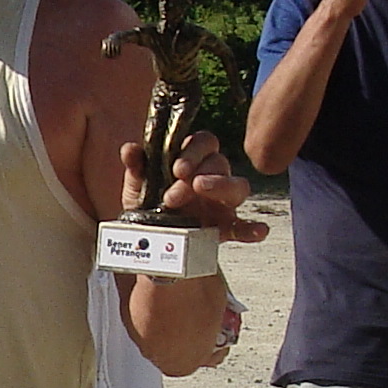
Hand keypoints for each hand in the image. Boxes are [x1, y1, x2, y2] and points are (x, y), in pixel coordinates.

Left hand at [124, 126, 268, 244]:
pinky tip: (258, 231)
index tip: (177, 169)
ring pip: (238, 187)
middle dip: (199, 174)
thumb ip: (136, 168)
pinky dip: (253, 229)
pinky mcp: (225, 229)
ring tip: (201, 193)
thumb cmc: (147, 207)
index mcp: (192, 161)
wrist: (149, 245)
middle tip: (173, 195)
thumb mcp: (137, 188)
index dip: (194, 151)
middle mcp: (211, 178)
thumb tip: (130, 149)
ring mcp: (221, 203)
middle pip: (220, 163)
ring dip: (222, 187)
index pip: (205, 142)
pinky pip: (244, 227)